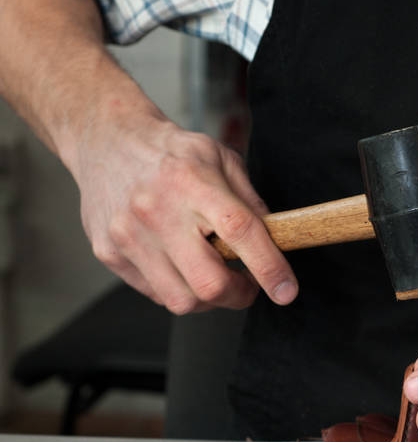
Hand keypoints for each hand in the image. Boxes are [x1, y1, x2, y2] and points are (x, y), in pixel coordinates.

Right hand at [65, 103, 297, 313]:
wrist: (107, 141)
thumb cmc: (171, 153)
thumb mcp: (220, 159)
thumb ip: (249, 201)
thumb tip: (275, 243)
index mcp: (192, 181)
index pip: (239, 231)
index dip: (269, 267)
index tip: (286, 291)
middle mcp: (157, 211)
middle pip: (209, 283)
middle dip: (238, 295)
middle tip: (246, 285)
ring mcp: (129, 236)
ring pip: (182, 300)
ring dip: (208, 299)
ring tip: (212, 276)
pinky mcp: (110, 253)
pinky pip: (156, 294)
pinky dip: (178, 288)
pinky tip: (181, 266)